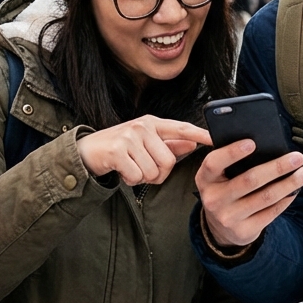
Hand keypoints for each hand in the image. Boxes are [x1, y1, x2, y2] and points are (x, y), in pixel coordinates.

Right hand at [76, 116, 211, 185]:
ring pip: (153, 171)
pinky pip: (137, 176)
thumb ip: (169, 144)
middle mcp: (142, 126)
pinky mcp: (117, 150)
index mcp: (152, 123)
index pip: (181, 128)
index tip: (215, 140)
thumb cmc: (121, 148)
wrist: (87, 151)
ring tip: (131, 168)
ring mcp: (129, 137)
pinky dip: (131, 180)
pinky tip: (123, 171)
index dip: (199, 134)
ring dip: (143, 177)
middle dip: (158, 173)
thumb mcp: (145, 142)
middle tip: (144, 168)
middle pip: (168, 160)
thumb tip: (193, 143)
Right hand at [196, 141, 302, 246]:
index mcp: (205, 179)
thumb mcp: (219, 176)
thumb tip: (268, 146)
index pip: (214, 163)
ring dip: (289, 183)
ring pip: (265, 197)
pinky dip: (286, 199)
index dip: (232, 152)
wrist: (220, 227)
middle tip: (298, 157)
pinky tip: (296, 189)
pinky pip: (271, 213)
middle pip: (249, 180)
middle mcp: (214, 199)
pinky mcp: (243, 231)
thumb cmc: (225, 189)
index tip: (252, 142)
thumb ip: (232, 162)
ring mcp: (228, 217)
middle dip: (277, 167)